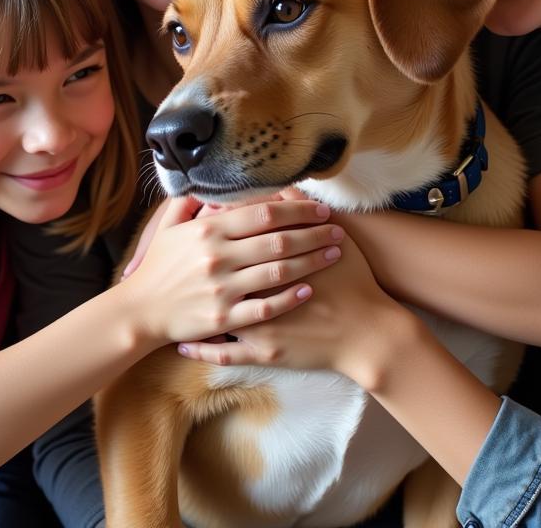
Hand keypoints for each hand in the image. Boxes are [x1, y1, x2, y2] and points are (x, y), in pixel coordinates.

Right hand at [120, 197, 344, 344]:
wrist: (139, 311)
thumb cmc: (157, 266)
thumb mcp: (169, 227)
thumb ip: (192, 202)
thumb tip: (212, 181)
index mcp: (208, 230)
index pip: (264, 213)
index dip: (297, 209)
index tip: (319, 208)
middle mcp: (218, 257)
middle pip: (279, 241)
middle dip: (314, 233)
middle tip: (337, 230)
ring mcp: (222, 289)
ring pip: (278, 272)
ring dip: (311, 261)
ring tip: (333, 253)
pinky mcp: (224, 318)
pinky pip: (266, 308)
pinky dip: (290, 297)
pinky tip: (309, 288)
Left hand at [176, 232, 403, 381]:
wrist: (370, 333)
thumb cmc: (355, 282)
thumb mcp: (336, 238)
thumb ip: (305, 214)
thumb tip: (284, 188)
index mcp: (274, 259)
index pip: (236, 236)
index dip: (216, 227)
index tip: (201, 220)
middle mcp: (258, 290)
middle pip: (218, 270)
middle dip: (197, 264)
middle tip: (179, 256)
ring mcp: (258, 325)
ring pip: (213, 315)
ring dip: (191, 307)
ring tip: (170, 298)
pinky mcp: (263, 353)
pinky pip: (224, 352)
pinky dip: (202, 349)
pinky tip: (184, 345)